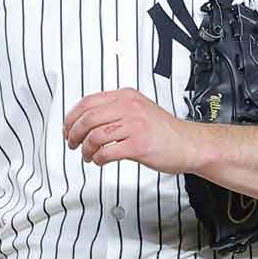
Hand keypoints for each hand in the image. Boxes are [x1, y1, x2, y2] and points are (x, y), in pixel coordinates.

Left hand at [62, 89, 205, 172]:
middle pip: (87, 118)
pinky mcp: (139, 145)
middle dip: (73, 134)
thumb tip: (86, 119)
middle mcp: (129, 108)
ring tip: (87, 155)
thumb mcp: (139, 109)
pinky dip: (98, 158)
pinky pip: (107, 152)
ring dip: (85, 149)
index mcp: (126, 97)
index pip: (87, 102)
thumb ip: (115, 110)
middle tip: (72, 144)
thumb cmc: (165, 131)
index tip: (67, 129)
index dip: (71, 117)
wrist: (190, 144)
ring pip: (95, 136)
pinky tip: (100, 161)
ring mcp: (135, 126)